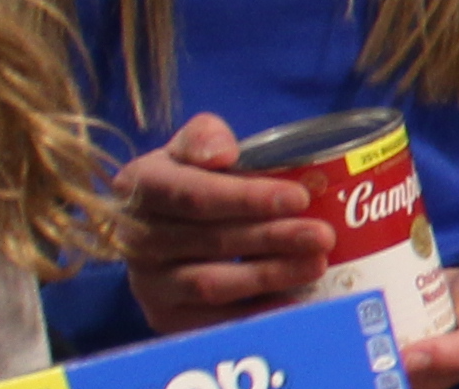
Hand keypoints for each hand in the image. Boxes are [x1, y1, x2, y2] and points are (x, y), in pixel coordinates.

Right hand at [114, 114, 329, 333]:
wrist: (159, 225)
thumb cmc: (188, 179)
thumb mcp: (190, 147)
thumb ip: (205, 137)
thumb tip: (223, 152)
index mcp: (141, 187)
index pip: (193, 195)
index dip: (246, 198)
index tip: (298, 197)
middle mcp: (137, 239)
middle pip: (210, 241)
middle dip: (272, 238)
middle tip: (322, 236)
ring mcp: (147, 283)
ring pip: (211, 283)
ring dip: (268, 275)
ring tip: (315, 264)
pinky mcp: (163, 318)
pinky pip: (210, 322)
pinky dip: (253, 314)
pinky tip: (291, 303)